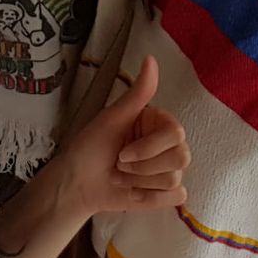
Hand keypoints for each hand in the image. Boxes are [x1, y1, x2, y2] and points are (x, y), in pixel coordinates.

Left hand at [62, 56, 188, 217]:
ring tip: (120, 177)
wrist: (76, 183)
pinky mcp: (164, 193)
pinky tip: (132, 193)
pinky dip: (151, 198)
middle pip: (181, 158)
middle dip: (143, 167)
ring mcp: (167, 169)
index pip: (176, 134)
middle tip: (119, 164)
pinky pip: (176, 197)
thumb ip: (138, 92)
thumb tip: (151, 58)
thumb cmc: (90, 146)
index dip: (150, 148)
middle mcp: (167, 144)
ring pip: (174, 179)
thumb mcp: (112, 117)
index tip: (122, 152)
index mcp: (158, 123)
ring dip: (140, 183)